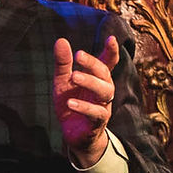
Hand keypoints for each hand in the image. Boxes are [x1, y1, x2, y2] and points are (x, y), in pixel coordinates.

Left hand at [53, 35, 116, 167]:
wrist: (73, 134)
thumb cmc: (71, 104)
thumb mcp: (63, 83)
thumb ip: (63, 63)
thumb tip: (61, 40)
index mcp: (97, 79)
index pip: (108, 63)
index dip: (111, 51)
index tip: (111, 38)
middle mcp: (104, 91)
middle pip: (105, 74)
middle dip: (93, 63)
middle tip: (78, 55)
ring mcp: (103, 106)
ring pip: (105, 91)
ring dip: (90, 82)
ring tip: (74, 76)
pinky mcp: (97, 122)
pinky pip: (96, 113)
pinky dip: (84, 107)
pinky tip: (71, 103)